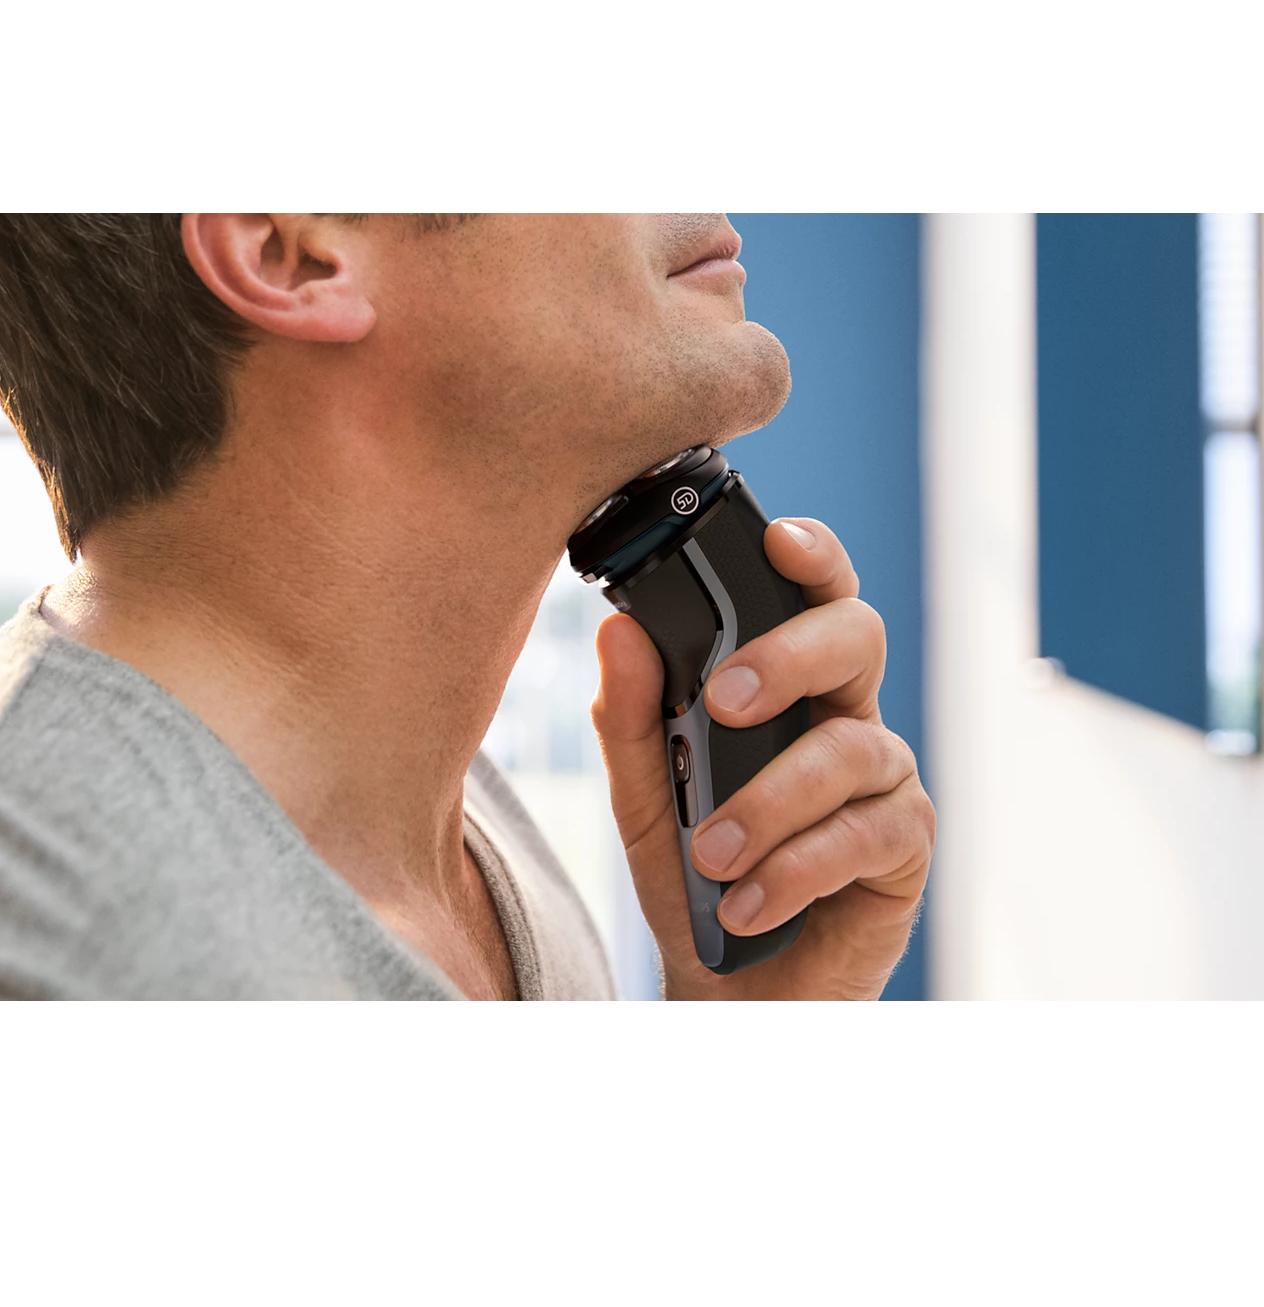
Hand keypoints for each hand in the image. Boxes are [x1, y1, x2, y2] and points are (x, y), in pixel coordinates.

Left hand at [591, 518, 933, 999]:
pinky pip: (865, 835)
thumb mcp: (644, 796)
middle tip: (723, 703)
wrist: (729, 982)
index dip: (811, 555)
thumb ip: (631, 717)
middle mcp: (844, 715)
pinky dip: (797, 869)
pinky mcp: (904, 846)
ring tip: (713, 855)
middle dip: (788, 657)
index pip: (812, 596)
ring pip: (851, 748)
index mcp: (789, 685)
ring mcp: (882, 778)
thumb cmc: (697, 874)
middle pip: (856, 637)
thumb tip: (618, 632)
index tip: (776, 539)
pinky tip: (749, 902)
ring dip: (771, 801)